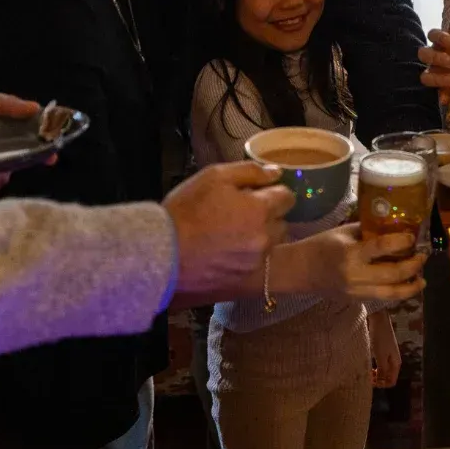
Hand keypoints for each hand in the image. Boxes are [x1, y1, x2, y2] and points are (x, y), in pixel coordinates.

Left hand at [0, 88, 41, 200]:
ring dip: (23, 163)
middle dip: (41, 152)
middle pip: (28, 148)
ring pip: (15, 163)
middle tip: (49, 158)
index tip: (56, 138)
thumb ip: (4, 103)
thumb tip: (36, 107)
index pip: (32, 127)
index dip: (47, 132)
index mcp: (5, 122)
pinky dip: (3, 175)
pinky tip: (6, 172)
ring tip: (30, 162)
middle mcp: (1, 142)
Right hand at [164, 162, 294, 294]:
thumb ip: (250, 171)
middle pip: (281, 222)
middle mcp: (264, 237)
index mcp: (260, 210)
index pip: (287, 198)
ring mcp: (254, 260)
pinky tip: (223, 249)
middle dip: (267, 215)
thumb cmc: (187, 209)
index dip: (274, 192)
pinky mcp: (243, 277)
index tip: (259, 193)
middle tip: (240, 211)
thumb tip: (275, 173)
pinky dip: (245, 254)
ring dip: (259, 236)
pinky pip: (255, 261)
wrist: (162, 252)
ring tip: (230, 232)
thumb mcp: (215, 177)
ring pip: (269, 243)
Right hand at [292, 224, 426, 302]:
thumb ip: (368, 231)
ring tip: (422, 280)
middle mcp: (355, 275)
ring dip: (410, 287)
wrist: (300, 271)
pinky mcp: (356, 301)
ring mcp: (356, 291)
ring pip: (390, 294)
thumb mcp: (344, 232)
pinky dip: (397, 292)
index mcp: (350, 253)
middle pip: (392, 275)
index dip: (401, 242)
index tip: (412, 237)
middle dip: (412, 266)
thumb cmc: (321, 245)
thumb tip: (394, 225)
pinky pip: (382, 298)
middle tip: (423, 257)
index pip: (381, 247)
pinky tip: (406, 285)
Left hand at [368, 310, 401, 387]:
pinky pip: (378, 363)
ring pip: (381, 370)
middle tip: (366, 375)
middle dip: (377, 379)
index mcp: (396, 363)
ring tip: (364, 370)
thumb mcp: (381, 356)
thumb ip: (382, 371)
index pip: (391, 382)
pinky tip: (365, 362)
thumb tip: (381, 383)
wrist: (378, 319)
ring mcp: (387, 354)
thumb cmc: (380, 338)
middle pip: (386, 377)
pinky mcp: (381, 349)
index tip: (370, 380)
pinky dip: (372, 365)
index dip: (381, 384)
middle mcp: (393, 360)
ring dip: (374, 373)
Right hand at [417, 29, 449, 117]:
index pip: (433, 35)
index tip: (449, 41)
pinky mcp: (437, 86)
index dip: (438, 36)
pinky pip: (434, 91)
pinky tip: (447, 99)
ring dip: (436, 76)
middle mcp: (435, 57)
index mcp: (444, 44)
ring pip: (424, 73)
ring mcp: (434, 72)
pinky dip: (441, 94)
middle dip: (436, 57)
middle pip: (424, 53)